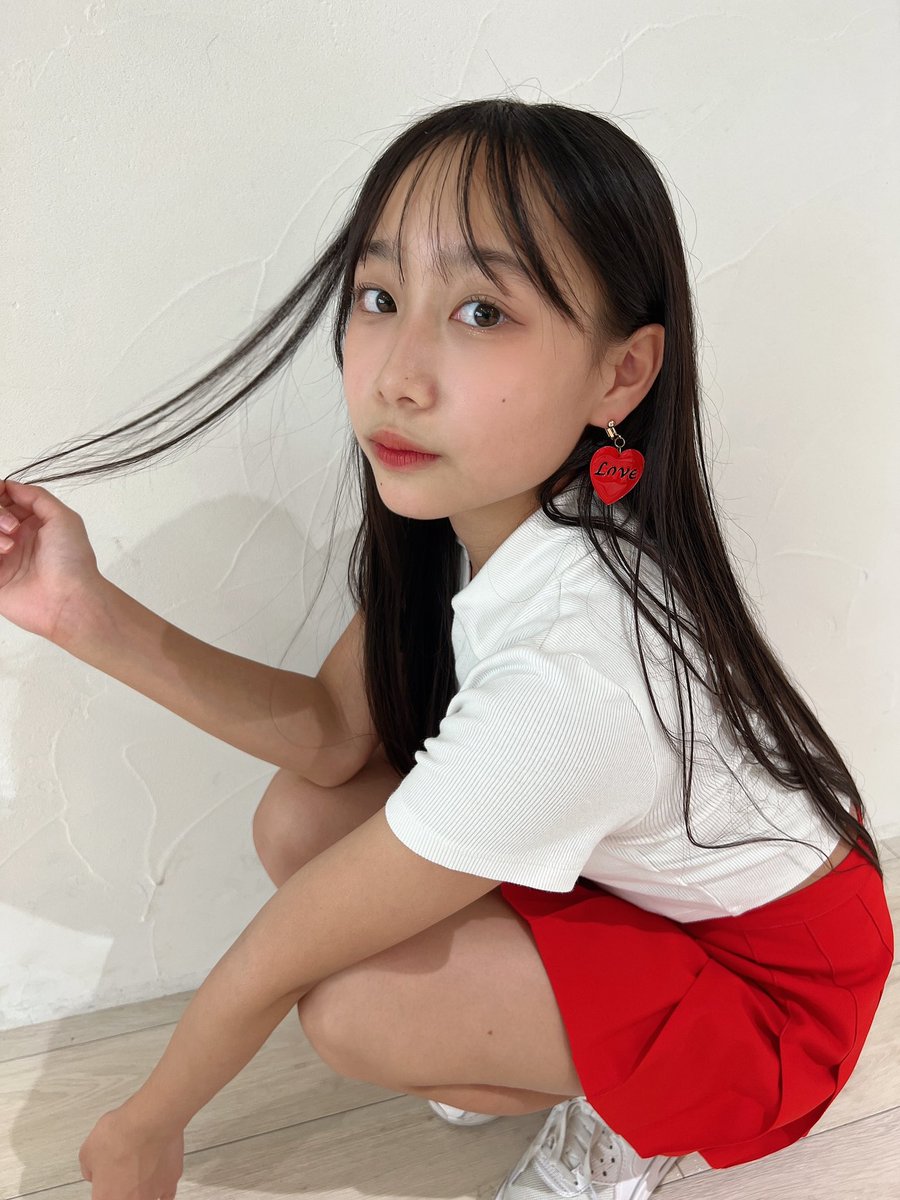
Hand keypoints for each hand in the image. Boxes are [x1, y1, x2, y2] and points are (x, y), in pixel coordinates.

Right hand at [0, 477, 105, 641]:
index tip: (2, 494)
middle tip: (12, 528)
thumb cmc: (72, 562)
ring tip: (9, 547)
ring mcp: (2, 558)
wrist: (69, 600)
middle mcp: (15, 538)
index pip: (3, 499)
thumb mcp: (63, 518)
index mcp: (32, 523)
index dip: (0, 494)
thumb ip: (37, 497)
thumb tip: (10, 486)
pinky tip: (2, 555)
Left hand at [78, 1106, 184, 1199]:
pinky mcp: (170, 1182)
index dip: (105, 1191)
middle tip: (123, 1177)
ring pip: (147, 1199)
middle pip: (127, 1199)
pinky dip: (162, 1189)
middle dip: (124, 1191)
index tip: (107, 1185)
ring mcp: (152, 1194)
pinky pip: (166, 1195)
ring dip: (142, 1191)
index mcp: (106, 1198)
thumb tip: (93, 1172)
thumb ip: (89, 1169)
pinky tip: (158, 1181)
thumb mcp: (87, 1151)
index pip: (103, 1199)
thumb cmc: (119, 1136)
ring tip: (140, 1177)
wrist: (147, 1122)